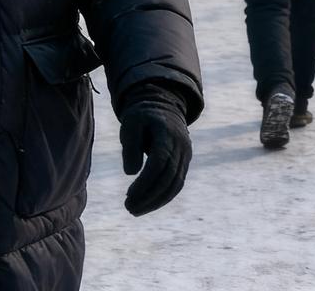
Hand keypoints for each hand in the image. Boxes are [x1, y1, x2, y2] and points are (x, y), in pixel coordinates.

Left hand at [119, 85, 191, 216]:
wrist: (163, 105)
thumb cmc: (142, 115)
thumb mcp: (131, 123)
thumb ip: (130, 146)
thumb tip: (131, 173)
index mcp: (167, 133)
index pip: (158, 164)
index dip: (144, 182)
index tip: (128, 195)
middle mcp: (181, 146)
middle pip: (167, 178)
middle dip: (149, 197)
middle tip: (129, 208)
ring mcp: (185, 155)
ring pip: (175, 185)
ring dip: (156, 201)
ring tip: (135, 210)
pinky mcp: (185, 162)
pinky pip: (177, 184)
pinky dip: (163, 197)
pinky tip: (147, 204)